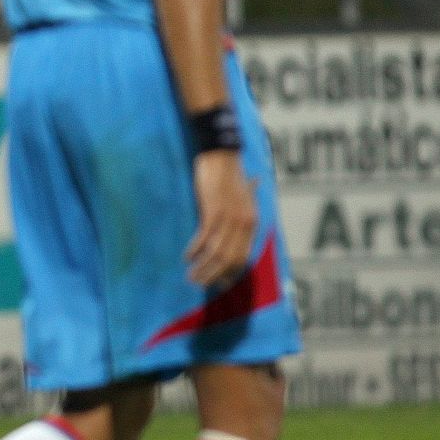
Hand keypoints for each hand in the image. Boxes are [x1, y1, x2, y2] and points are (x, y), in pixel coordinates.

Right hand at [185, 150, 257, 288]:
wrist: (222, 155)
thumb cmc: (229, 176)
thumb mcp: (242, 198)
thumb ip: (241, 216)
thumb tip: (235, 231)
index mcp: (251, 222)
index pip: (243, 257)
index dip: (230, 273)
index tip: (218, 284)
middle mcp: (244, 223)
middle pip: (229, 259)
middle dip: (213, 275)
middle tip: (199, 284)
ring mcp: (229, 217)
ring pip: (216, 252)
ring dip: (203, 267)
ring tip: (191, 276)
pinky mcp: (214, 210)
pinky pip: (204, 237)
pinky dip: (195, 250)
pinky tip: (187, 257)